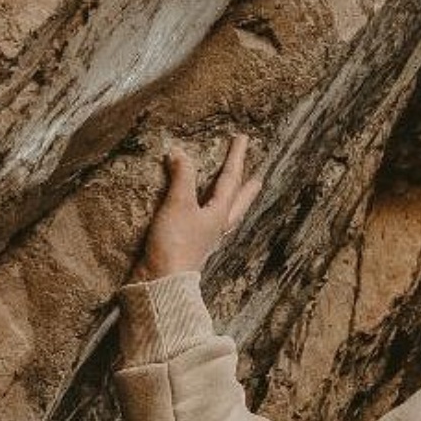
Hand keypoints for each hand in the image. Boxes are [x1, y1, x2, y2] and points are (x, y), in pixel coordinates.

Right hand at [131, 134, 262, 281]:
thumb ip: (181, 177)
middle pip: (237, 203)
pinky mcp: (191, 249)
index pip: (230, 180)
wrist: (161, 282)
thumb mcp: (178, 204)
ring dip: (233, 204)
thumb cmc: (175, 244)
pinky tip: (205, 220)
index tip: (243, 138)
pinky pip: (207, 226)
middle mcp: (217, 227)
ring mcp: (206, 240)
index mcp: (219, 215)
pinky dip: (210, 217)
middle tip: (258, 180)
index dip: (235, 157)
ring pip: (226, 216)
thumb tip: (180, 153)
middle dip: (246, 188)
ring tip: (237, 197)